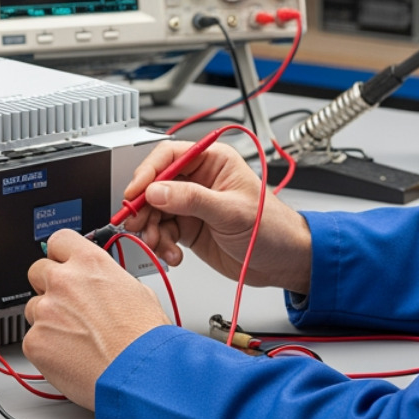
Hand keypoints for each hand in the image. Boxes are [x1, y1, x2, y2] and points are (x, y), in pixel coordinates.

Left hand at [22, 229, 169, 409]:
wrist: (138, 374)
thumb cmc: (144, 339)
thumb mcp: (136, 291)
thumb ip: (106, 280)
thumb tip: (99, 283)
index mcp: (90, 263)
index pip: (59, 240)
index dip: (61, 254)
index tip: (62, 263)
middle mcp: (63, 281)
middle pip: (38, 271)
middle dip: (49, 286)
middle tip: (69, 307)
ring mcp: (46, 311)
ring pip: (34, 308)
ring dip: (48, 319)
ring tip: (76, 339)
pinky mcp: (35, 341)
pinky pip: (32, 339)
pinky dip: (47, 348)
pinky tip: (70, 356)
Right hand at [120, 139, 312, 292]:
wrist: (283, 261)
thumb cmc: (271, 228)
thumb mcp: (231, 211)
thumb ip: (191, 199)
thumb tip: (157, 191)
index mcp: (213, 162)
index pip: (169, 156)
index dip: (148, 172)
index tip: (135, 192)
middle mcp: (199, 180)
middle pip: (155, 185)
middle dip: (144, 206)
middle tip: (136, 223)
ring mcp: (192, 205)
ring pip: (155, 211)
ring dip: (151, 229)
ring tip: (158, 244)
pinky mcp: (189, 228)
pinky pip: (163, 231)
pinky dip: (162, 244)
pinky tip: (173, 254)